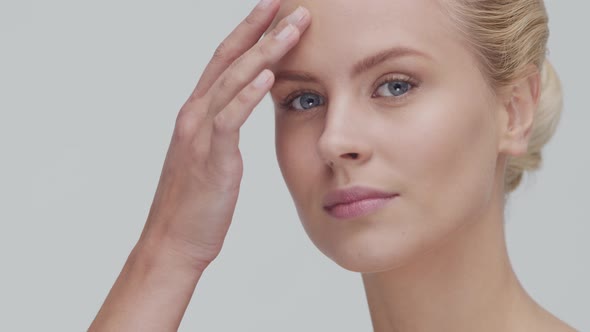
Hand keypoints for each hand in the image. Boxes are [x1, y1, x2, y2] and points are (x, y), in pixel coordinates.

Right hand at [138, 1, 310, 271]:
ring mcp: (199, 135)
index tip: (275, 11)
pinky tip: (267, 76)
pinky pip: (228, 121)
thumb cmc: (196, 201)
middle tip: (290, 5)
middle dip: (260, 29)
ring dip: (264, 53)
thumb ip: (223, 126)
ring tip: (292, 30)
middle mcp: (194, 115)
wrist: (174, 240)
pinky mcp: (210, 159)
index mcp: (197, 113)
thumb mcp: (211, 154)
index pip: (225, 61)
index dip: (249, 32)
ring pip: (232, 82)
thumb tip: (244, 107)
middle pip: (229, 60)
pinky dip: (246, 96)